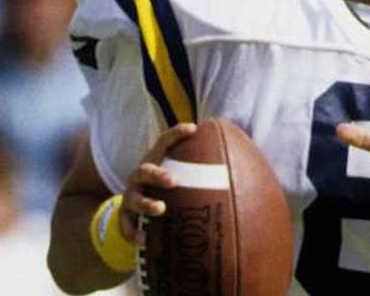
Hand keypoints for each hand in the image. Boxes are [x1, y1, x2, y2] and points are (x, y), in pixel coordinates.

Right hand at [120, 123, 196, 242]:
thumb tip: (244, 167)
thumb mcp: (180, 175)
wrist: (135, 209)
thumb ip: (203, 170)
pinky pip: (126, 226)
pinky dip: (134, 232)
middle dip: (158, 175)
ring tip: (160, 208)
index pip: (163, 143)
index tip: (193, 129)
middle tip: (174, 181)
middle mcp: (140, 178)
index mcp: (155, 162)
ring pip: (133, 198)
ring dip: (146, 203)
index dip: (176, 134)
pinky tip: (144, 240)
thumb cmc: (166, 188)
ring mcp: (130, 197)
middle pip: (145, 171)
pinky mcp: (125, 217)